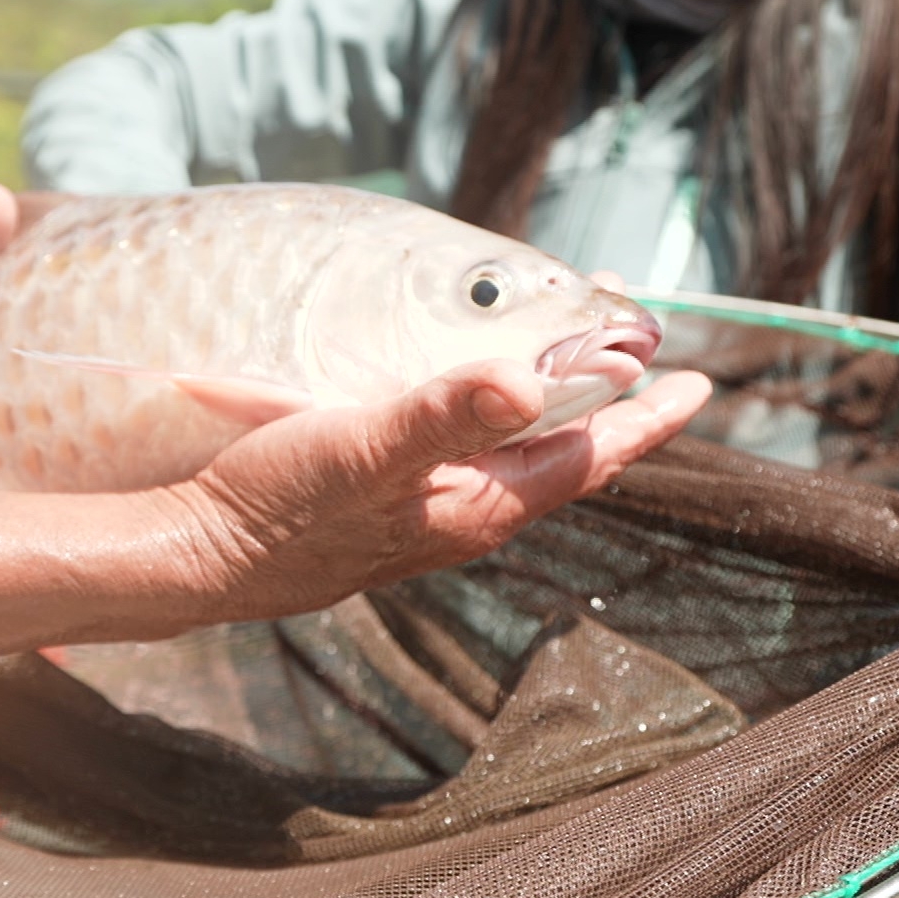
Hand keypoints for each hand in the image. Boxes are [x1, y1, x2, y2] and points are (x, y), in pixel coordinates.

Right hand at [154, 359, 710, 626]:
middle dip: (606, 399)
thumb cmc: (282, 507)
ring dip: (550, 404)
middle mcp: (465, 513)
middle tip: (636, 341)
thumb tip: (531, 381)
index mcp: (480, 504)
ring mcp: (425, 511)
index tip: (696, 382)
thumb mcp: (365, 449)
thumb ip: (444, 414)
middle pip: (561, 453)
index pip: (590, 457)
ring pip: (514, 455)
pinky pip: (466, 455)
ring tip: (570, 359)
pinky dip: (490, 413)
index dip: (646, 419)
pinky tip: (469, 394)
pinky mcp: (385, 502)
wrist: (202, 556)